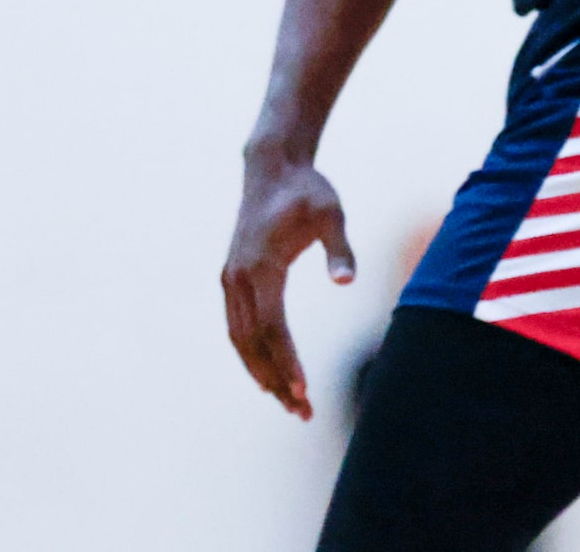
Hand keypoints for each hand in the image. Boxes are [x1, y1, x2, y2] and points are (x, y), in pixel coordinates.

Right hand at [221, 151, 354, 419]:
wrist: (272, 168)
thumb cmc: (307, 191)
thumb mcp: (331, 213)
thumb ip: (339, 249)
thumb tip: (348, 283)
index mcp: (260, 265)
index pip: (271, 325)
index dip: (286, 361)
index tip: (303, 390)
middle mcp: (238, 276)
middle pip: (252, 342)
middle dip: (276, 379)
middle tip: (303, 412)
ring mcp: (231, 278)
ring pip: (241, 339)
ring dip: (262, 373)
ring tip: (290, 404)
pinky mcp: (232, 279)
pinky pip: (237, 326)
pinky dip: (251, 354)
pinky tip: (268, 376)